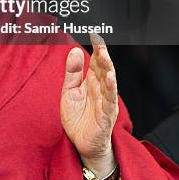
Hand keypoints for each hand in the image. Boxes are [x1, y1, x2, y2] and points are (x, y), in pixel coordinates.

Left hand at [60, 34, 118, 172]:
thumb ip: (72, 72)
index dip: (97, 49)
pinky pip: (108, 103)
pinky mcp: (105, 117)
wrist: (80, 144)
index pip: (96, 62)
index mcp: (92, 82)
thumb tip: (74, 50)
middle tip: (100, 44)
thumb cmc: (77, 117)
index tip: (94, 34)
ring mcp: (105, 103)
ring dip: (108, 71)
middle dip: (103, 57)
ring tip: (105, 58)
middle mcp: (100, 90)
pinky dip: (109, 92)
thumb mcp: (69, 91)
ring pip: (109, 85)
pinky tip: (109, 81)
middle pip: (104, 70)